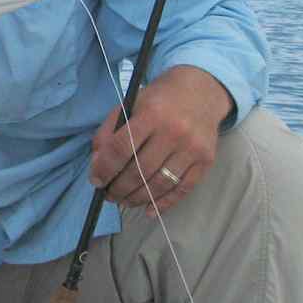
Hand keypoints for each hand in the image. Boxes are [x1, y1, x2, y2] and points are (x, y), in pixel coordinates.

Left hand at [89, 65, 232, 216]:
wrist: (201, 91)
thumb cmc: (159, 100)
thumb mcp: (130, 106)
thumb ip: (110, 132)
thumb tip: (97, 165)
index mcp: (151, 114)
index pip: (122, 148)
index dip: (106, 168)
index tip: (96, 181)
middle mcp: (174, 132)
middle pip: (140, 170)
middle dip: (119, 188)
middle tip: (108, 195)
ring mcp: (192, 148)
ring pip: (160, 183)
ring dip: (137, 198)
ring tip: (123, 201)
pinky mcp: (206, 161)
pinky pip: (183, 189)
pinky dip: (164, 204)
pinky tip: (148, 210)